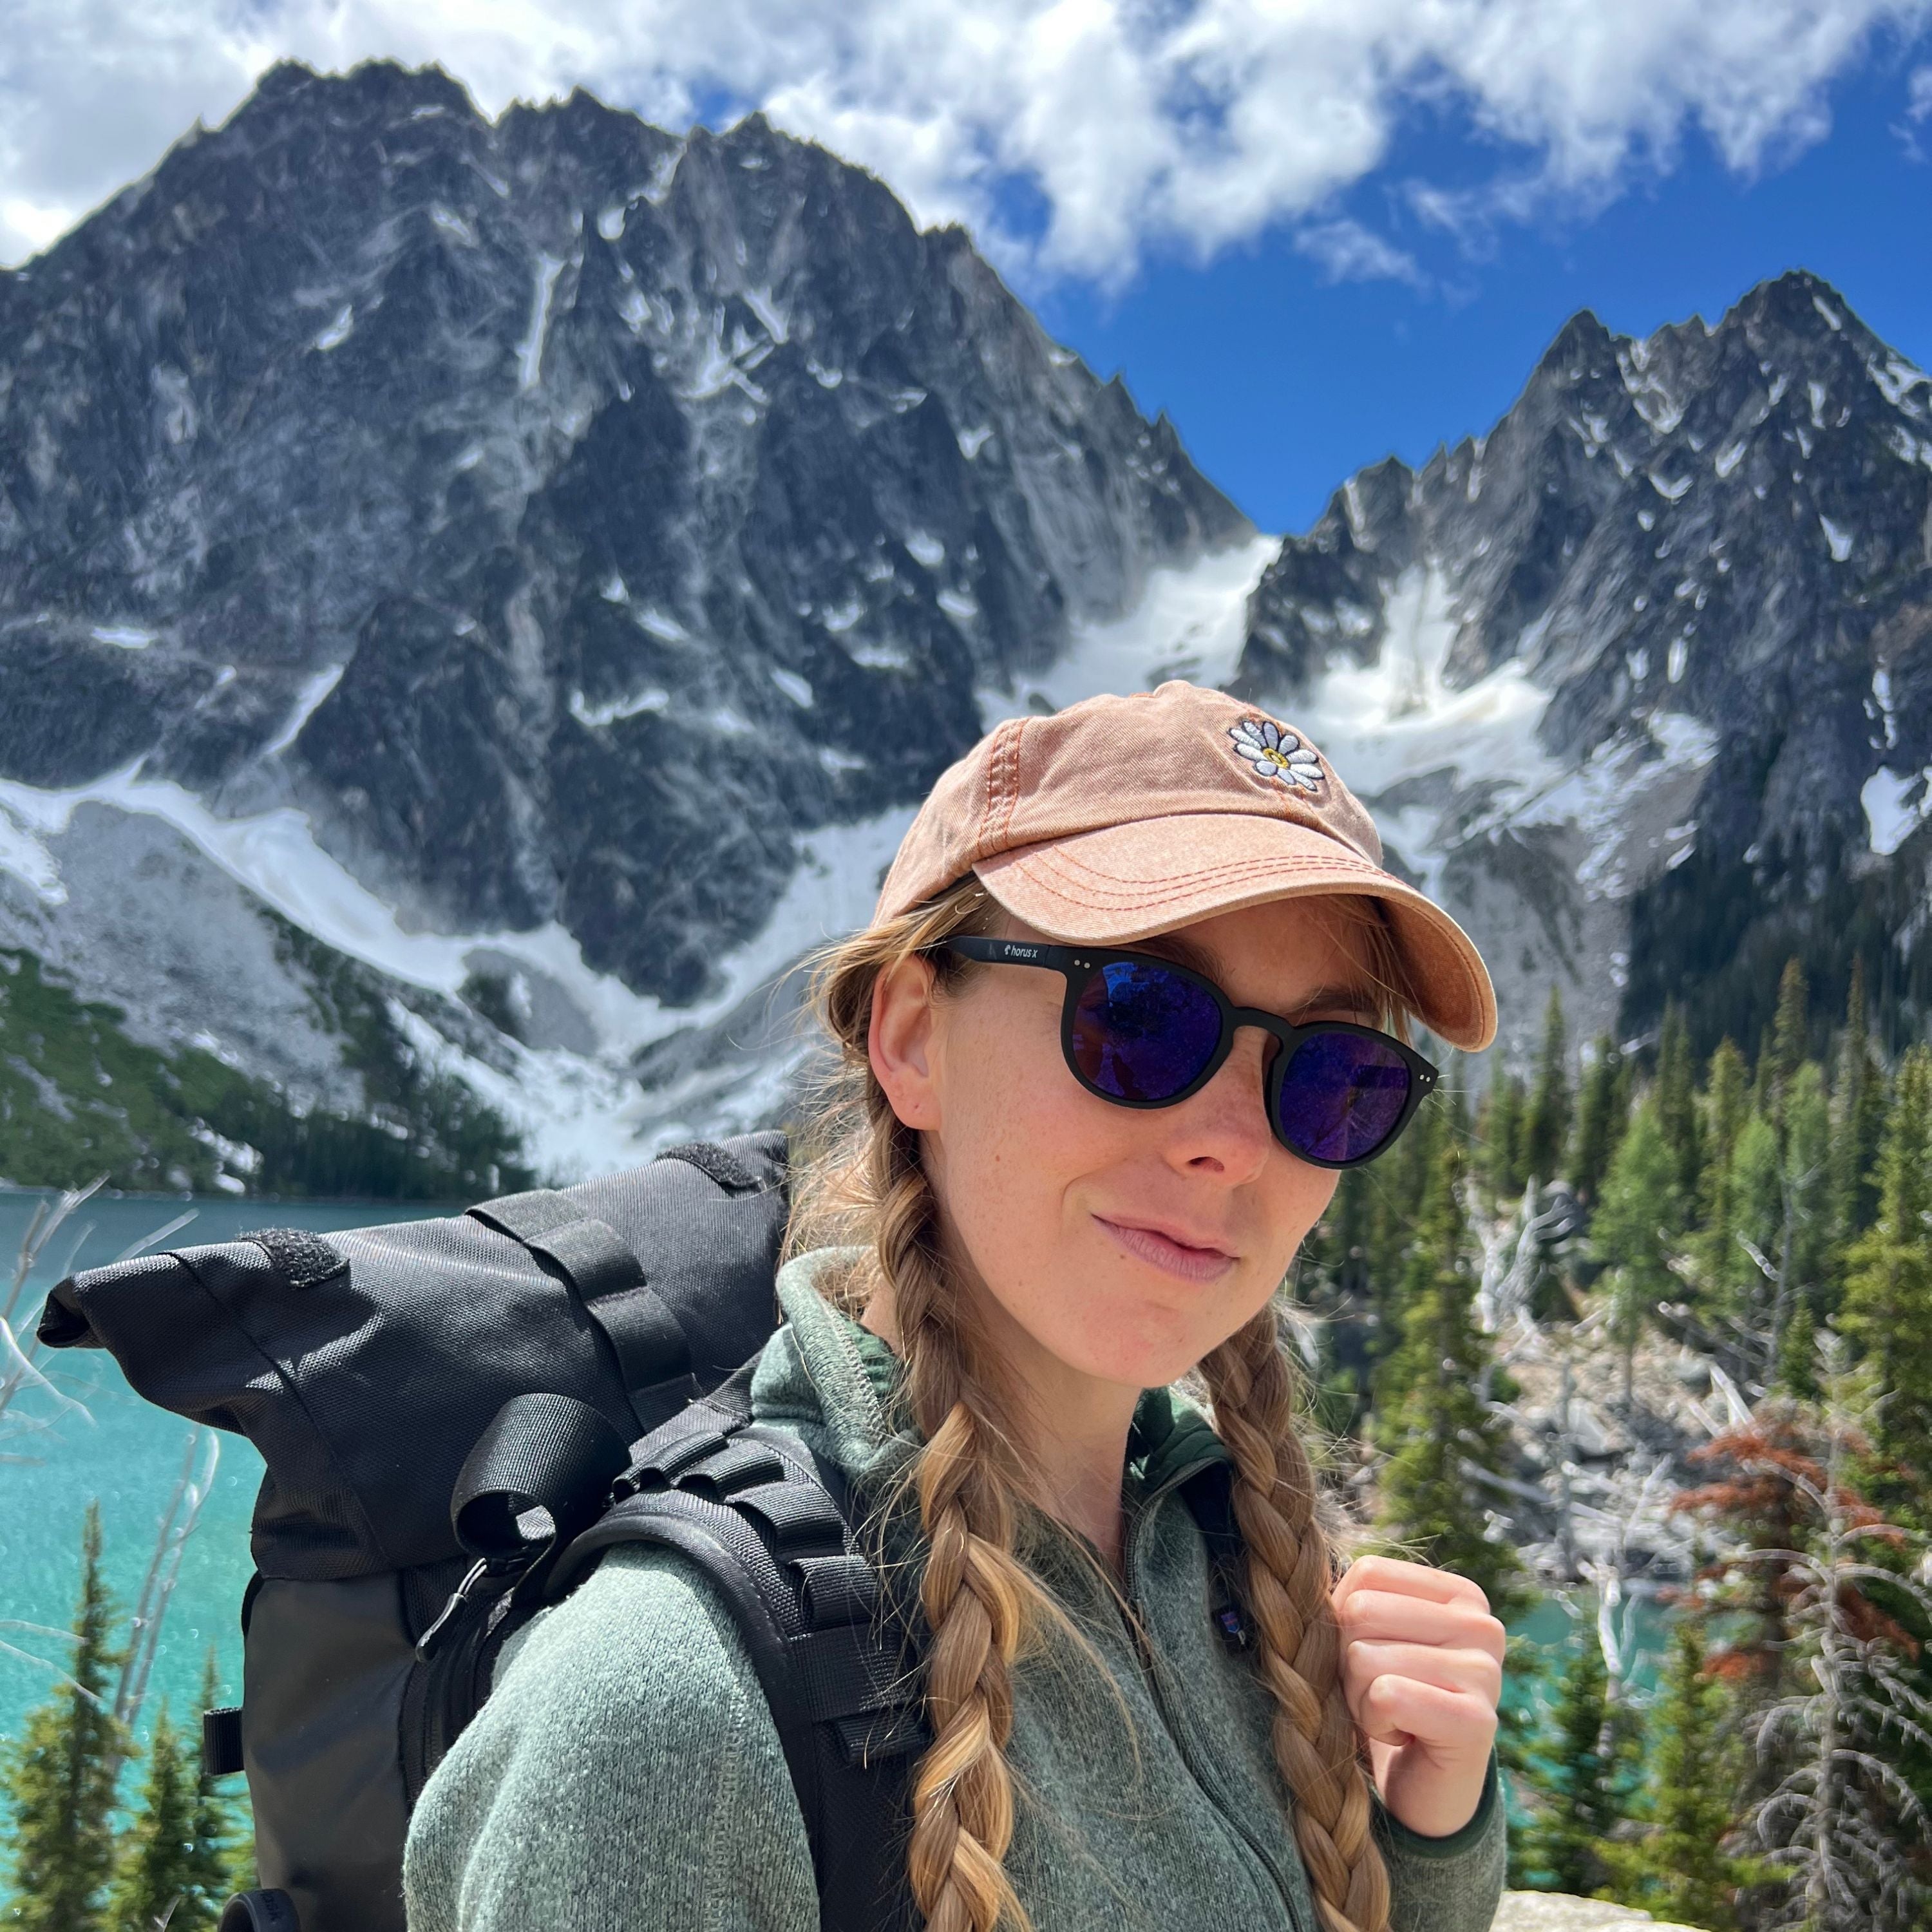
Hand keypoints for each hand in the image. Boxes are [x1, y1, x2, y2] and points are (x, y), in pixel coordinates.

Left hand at [1331, 1555, 1503, 1838]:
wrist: (1423, 1790)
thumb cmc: (1388, 1700)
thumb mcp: (1367, 1637)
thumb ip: (1348, 1601)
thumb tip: (1307, 1586)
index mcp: (1460, 1596)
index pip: (1368, 1573)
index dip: (1346, 1620)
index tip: (1377, 1658)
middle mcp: (1483, 1625)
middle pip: (1360, 1611)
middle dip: (1347, 1661)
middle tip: (1380, 1695)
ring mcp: (1486, 1673)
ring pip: (1363, 1656)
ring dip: (1358, 1697)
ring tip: (1392, 1717)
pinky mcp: (1477, 1722)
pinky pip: (1384, 1697)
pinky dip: (1374, 1722)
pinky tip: (1402, 1737)